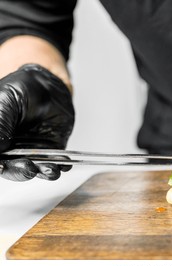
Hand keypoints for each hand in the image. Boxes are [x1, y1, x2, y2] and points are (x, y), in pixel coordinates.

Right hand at [0, 64, 74, 180]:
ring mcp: (31, 150)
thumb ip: (1, 123)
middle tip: (28, 168)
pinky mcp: (50, 150)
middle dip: (20, 171)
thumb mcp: (6, 101)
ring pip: (34, 168)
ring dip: (41, 171)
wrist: (49, 85)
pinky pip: (55, 162)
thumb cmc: (23, 88)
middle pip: (11, 168)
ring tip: (50, 170)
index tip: (1, 166)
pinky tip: (63, 164)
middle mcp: (11, 148)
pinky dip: (60, 165)